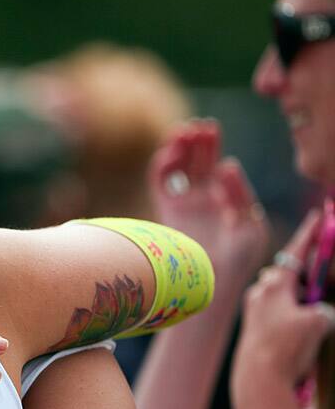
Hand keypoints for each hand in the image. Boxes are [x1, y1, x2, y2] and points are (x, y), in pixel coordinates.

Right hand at [148, 119, 269, 292]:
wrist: (210, 281)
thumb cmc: (237, 258)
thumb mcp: (249, 223)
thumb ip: (238, 194)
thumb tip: (225, 165)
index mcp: (222, 197)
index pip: (214, 163)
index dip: (211, 145)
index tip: (210, 129)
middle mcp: (201, 198)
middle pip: (194, 161)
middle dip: (194, 142)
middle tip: (196, 127)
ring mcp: (182, 203)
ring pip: (176, 168)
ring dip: (176, 149)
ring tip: (182, 134)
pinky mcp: (165, 211)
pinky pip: (159, 183)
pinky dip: (161, 165)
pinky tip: (171, 153)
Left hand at [232, 210, 334, 395]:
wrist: (259, 380)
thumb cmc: (285, 348)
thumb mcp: (318, 323)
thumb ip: (324, 309)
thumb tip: (320, 313)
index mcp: (274, 285)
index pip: (297, 252)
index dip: (311, 235)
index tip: (319, 217)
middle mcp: (260, 294)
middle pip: (287, 272)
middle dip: (306, 268)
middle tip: (324, 268)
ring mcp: (255, 311)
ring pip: (280, 292)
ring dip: (298, 292)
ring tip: (315, 300)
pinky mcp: (255, 329)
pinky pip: (276, 310)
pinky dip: (292, 310)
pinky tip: (302, 322)